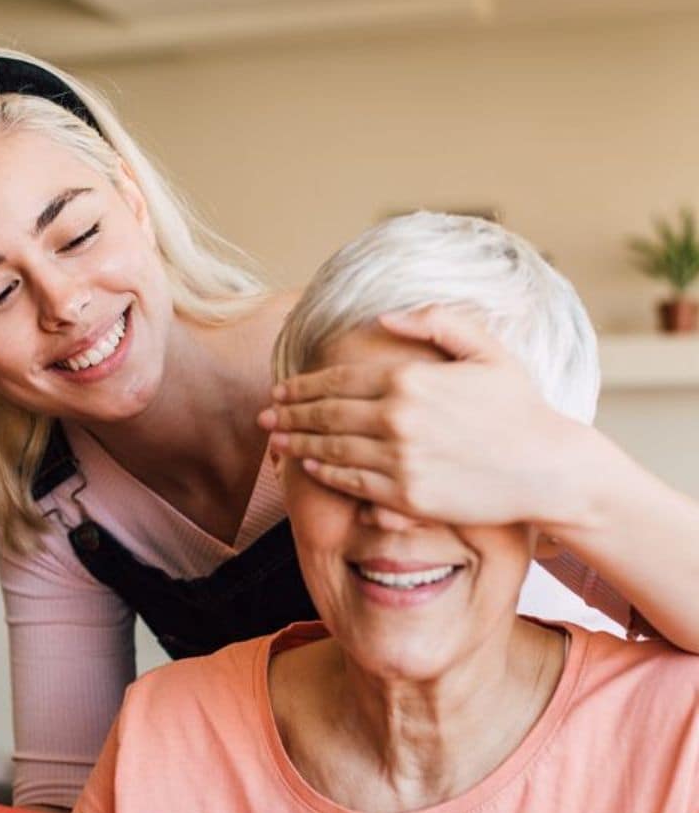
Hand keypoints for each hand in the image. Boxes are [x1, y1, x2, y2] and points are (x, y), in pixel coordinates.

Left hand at [259, 306, 587, 527]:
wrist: (547, 468)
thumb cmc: (520, 408)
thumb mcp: (487, 350)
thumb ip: (438, 323)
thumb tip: (385, 315)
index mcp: (410, 380)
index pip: (339, 380)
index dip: (303, 385)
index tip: (282, 389)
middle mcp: (397, 419)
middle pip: (326, 416)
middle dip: (289, 414)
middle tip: (264, 415)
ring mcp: (399, 460)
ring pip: (331, 451)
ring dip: (297, 445)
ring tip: (275, 441)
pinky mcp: (406, 497)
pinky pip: (352, 484)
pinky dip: (324, 475)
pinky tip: (309, 468)